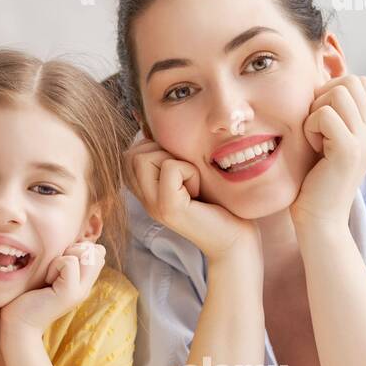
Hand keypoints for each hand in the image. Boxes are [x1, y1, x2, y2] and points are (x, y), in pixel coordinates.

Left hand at [0, 240, 104, 334]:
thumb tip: (75, 242)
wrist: (17, 324)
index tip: (59, 262)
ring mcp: (80, 291)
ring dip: (63, 257)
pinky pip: (70, 263)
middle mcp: (85, 286)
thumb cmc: (27, 296)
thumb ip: (62, 260)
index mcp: (83, 281)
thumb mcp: (49, 273)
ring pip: (87, 254)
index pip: (98, 251)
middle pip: (97, 250)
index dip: (79, 247)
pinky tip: (46, 281)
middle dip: (74, 248)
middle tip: (55, 268)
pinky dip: (55, 266)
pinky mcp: (70, 294)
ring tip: (50, 275)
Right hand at [125, 134, 257, 260]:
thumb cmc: (218, 202)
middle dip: (163, 152)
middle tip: (187, 175)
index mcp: (145, 191)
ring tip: (192, 183)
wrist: (235, 238)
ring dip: (177, 161)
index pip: (130, 153)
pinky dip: (190, 172)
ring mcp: (152, 205)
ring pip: (146, 157)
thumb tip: (155, 127)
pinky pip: (171, 168)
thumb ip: (170, 156)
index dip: (156, 149)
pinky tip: (198, 193)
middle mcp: (144, 199)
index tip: (181, 170)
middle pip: (133, 153)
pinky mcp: (168, 208)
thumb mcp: (189, 173)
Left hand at [291, 75, 365, 229]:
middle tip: (317, 128)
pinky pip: (324, 115)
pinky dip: (310, 127)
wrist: (320, 219)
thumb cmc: (315, 179)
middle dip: (323, 97)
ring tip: (316, 139)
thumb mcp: (328, 140)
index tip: (321, 120)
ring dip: (316, 112)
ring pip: (338, 92)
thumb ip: (333, 113)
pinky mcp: (349, 149)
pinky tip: (314, 149)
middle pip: (349, 80)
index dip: (332, 90)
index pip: (358, 81)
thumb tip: (318, 82)